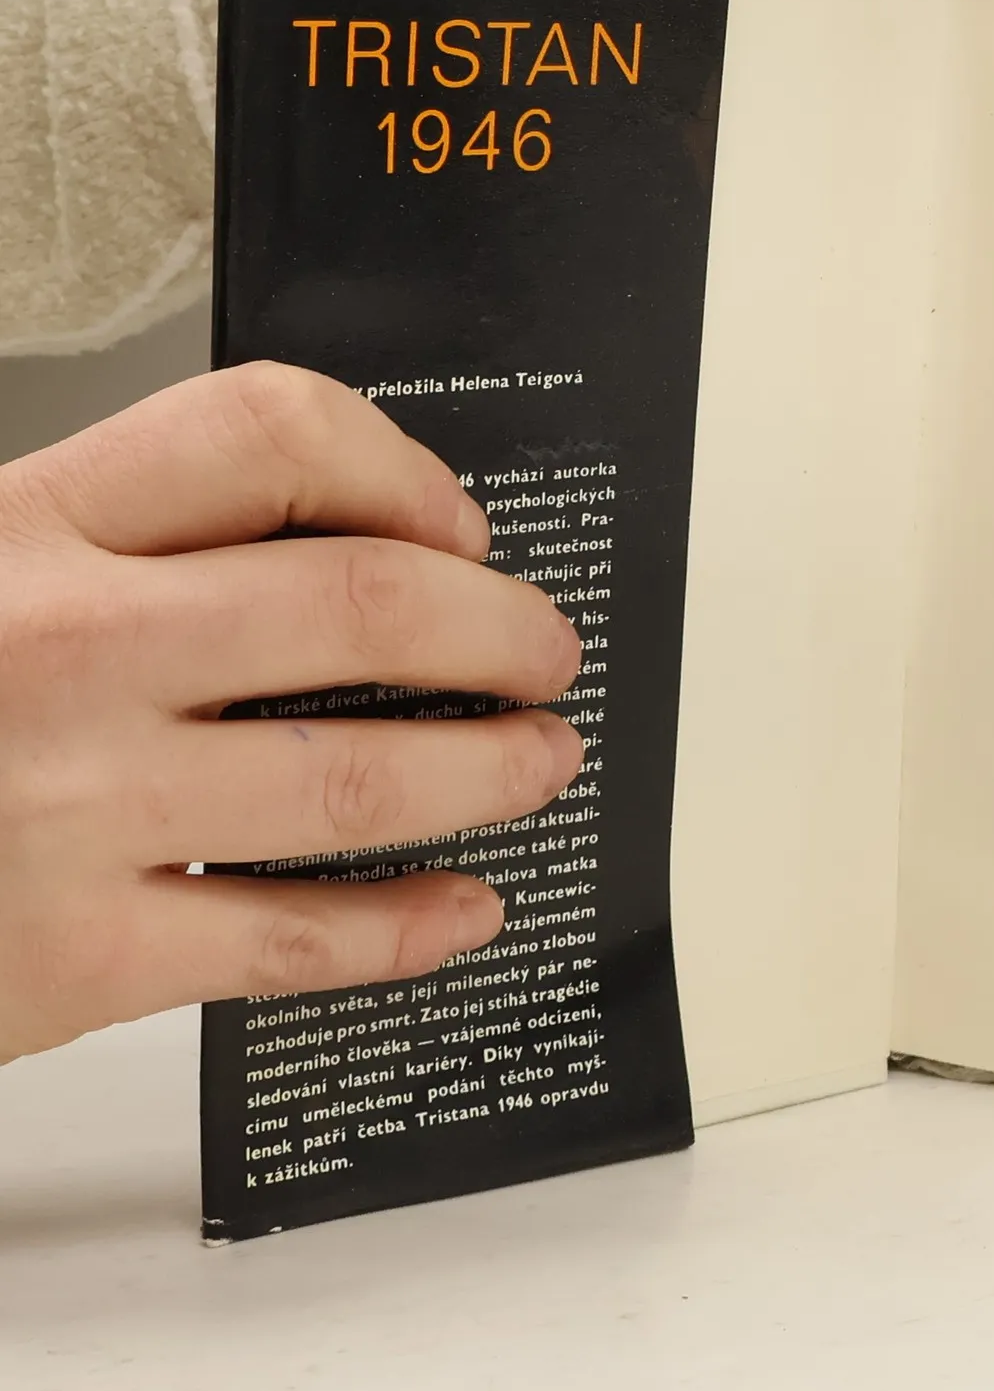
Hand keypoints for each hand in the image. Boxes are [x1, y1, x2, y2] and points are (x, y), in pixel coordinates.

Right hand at [0, 364, 583, 1062]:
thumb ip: (116, 541)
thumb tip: (339, 540)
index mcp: (28, 526)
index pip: (267, 431)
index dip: (400, 468)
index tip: (458, 524)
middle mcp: (63, 648)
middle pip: (360, 603)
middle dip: (495, 628)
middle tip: (545, 649)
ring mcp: (71, 808)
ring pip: (355, 779)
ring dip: (485, 770)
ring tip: (541, 760)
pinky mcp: (69, 959)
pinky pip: (287, 943)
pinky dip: (403, 929)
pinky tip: (465, 911)